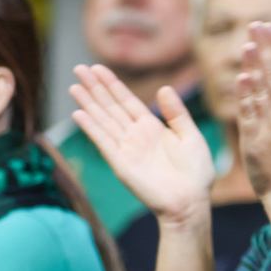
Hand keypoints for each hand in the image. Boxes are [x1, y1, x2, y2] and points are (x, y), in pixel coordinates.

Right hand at [69, 65, 217, 226]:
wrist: (190, 202)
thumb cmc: (196, 173)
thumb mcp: (191, 136)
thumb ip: (177, 113)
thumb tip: (164, 88)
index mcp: (152, 127)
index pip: (127, 100)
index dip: (112, 84)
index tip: (97, 67)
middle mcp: (136, 136)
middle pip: (110, 106)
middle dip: (95, 88)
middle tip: (78, 68)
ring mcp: (127, 149)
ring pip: (103, 120)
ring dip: (88, 104)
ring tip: (73, 87)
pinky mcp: (121, 164)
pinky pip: (104, 142)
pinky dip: (91, 128)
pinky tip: (79, 114)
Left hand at [236, 22, 270, 198]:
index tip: (267, 26)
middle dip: (265, 50)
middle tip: (255, 25)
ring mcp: (269, 126)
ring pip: (261, 92)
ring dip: (255, 68)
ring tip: (248, 45)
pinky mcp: (255, 140)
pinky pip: (250, 114)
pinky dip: (247, 97)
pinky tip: (242, 78)